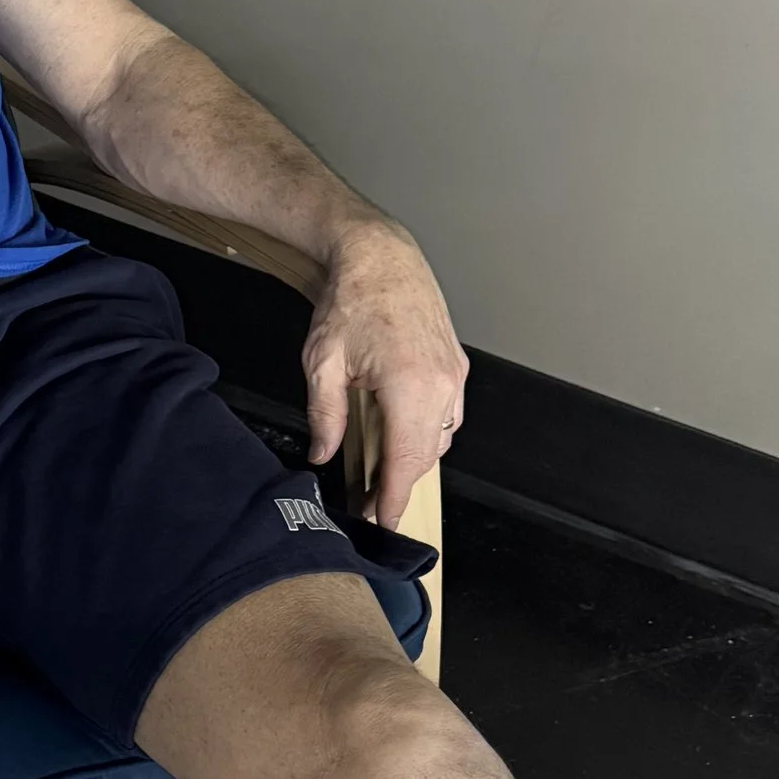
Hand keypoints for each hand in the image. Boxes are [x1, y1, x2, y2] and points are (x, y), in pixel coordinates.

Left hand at [302, 218, 467, 531]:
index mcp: (410, 386)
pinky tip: (400, 432)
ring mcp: (454, 375)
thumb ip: (324, 416)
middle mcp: (442, 384)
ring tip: (380, 471)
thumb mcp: (322, 363)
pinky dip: (426, 432)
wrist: (380, 255)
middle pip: (425, 456)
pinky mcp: (456, 366)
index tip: (382, 522)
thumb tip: (322, 453)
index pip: (405, 462)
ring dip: (414, 458)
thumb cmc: (352, 300)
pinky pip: (447, 415)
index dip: (393, 499)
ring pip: (440, 437)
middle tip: (370, 503)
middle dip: (399, 484)